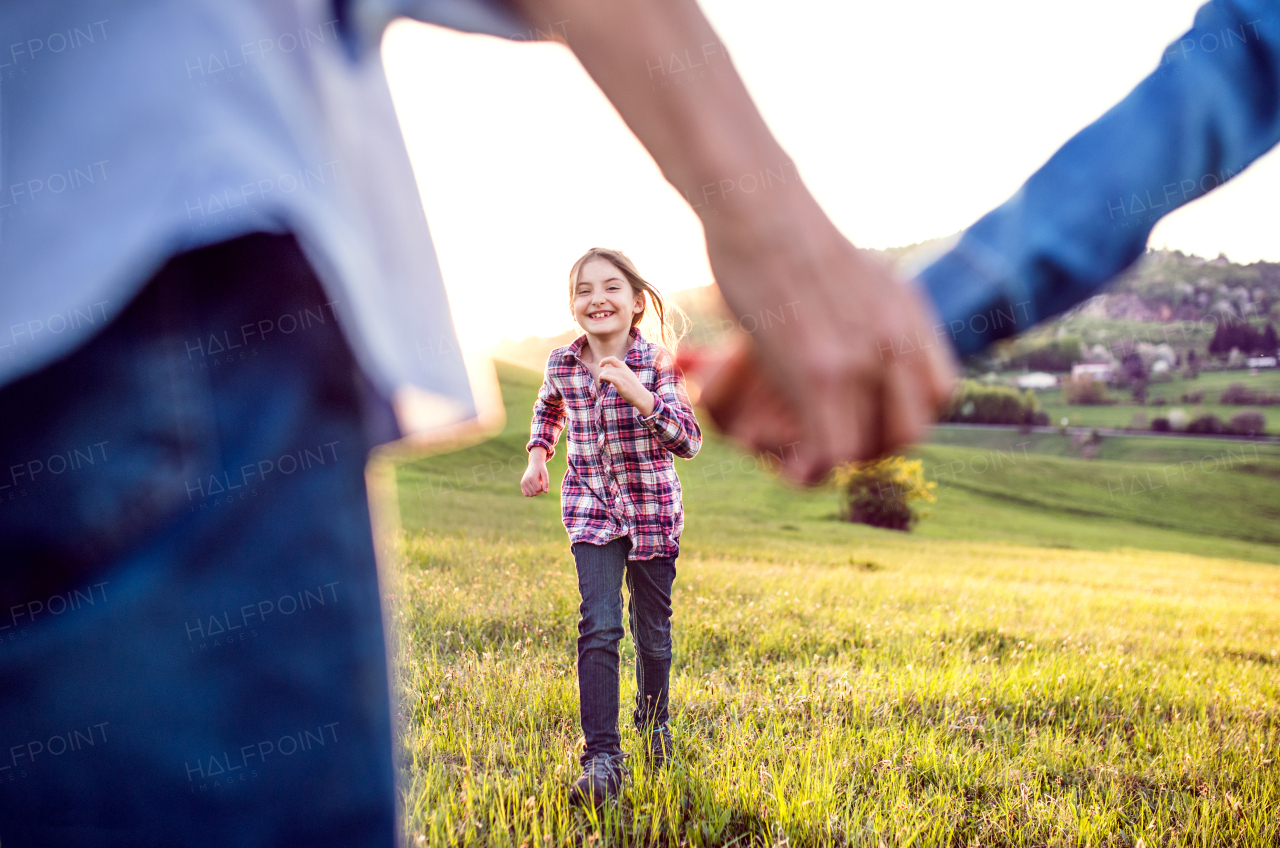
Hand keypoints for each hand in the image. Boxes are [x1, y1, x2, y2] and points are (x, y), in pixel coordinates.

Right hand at [520, 449, 549, 495]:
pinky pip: (526, 494)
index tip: (544, 483)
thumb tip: (546, 492)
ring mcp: (522, 483)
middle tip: (541, 483)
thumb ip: (546, 483)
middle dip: (540, 490)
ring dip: (536, 492)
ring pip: (531, 495)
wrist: (534, 463)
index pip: (538, 489)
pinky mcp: (522, 484)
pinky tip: (534, 487)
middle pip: (535, 493)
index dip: (543, 488)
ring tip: (538, 484)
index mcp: (531, 478)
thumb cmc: (541, 469)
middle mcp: (525, 481)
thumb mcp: (545, 474)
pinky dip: (531, 492)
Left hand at [597, 356, 655, 415]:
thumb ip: (623, 372)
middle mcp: (623, 371)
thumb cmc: (634, 388)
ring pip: (607, 372)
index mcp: (625, 368)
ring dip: (602, 377)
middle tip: (605, 380)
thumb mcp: (629, 376)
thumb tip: (615, 371)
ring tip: (606, 383)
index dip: (605, 360)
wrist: (641, 396)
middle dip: (603, 372)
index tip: (600, 365)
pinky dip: (604, 377)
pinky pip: (610, 377)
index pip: (613, 359)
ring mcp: (622, 377)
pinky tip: (601, 380)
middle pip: (607, 367)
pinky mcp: (621, 384)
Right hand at [691, 207, 956, 483]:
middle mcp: (895, 339)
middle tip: (832, 444)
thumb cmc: (782, 230)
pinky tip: (787, 464)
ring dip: (836, 462)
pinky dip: (811, 468)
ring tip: (800, 457)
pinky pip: (832, 449)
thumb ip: (864, 309)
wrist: (756, 205)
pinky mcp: (819, 370)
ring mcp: (861, 358)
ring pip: (869, 447)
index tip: (867, 420)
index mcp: (906, 314)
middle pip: (912, 429)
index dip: (904, 417)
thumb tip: (843, 331)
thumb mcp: (848, 269)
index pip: (939, 393)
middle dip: (872, 449)